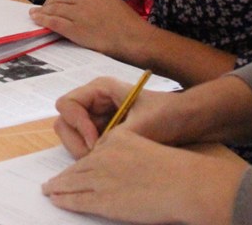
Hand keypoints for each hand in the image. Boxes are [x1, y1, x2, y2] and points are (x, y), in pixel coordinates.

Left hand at [29, 0, 151, 61]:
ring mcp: (78, 11)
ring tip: (36, 13)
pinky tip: (36, 18)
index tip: (55, 1)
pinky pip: (53, 21)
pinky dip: (42, 19)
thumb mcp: (111, 1)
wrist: (133, 39)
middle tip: (43, 8)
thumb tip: (76, 5)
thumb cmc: (127, 24)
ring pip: (55, 7)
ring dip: (43, 10)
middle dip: (50, 2)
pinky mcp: (74, 27)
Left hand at [42, 128, 241, 224]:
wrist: (183, 183)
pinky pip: (76, 200)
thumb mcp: (148, 146)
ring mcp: (102, 178)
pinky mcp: (103, 200)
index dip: (81, 163)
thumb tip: (121, 168)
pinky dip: (63, 199)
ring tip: (48, 190)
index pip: (93, 152)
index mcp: (118, 139)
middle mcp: (105, 155)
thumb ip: (130, 153)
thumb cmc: (175, 169)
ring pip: (72, 182)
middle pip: (78, 167)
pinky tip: (55, 198)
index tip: (74, 168)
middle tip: (50, 181)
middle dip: (63, 176)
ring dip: (58, 187)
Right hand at [52, 76, 173, 157]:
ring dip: (82, 150)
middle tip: (96, 155)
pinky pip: (85, 146)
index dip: (77, 124)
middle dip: (76, 141)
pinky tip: (108, 161)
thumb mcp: (143, 124)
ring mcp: (97, 119)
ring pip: (72, 137)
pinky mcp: (103, 134)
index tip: (94, 141)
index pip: (67, 104)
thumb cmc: (167, 114)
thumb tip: (94, 154)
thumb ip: (117, 137)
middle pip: (65, 122)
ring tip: (104, 159)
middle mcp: (94, 102)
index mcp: (100, 89)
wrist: (187, 121)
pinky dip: (91, 156)